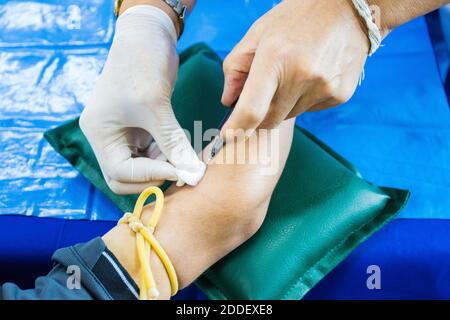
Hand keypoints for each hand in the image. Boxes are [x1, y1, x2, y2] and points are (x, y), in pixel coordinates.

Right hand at [80, 5, 204, 193]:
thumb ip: (173, 143)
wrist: (148, 38)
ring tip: (183, 158)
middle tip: (179, 171)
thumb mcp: (156, 107)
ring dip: (162, 168)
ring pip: (139, 169)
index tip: (180, 170)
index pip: (120, 172)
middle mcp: (106, 137)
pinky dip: (165, 157)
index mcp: (98, 132)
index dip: (150, 175)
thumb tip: (193, 174)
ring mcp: (122, 134)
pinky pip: (150, 155)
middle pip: (123, 178)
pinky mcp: (138, 130)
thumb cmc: (143, 66)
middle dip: (151, 178)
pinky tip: (181, 150)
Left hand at [221, 0, 369, 135]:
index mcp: (275, 58)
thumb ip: (236, 67)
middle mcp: (301, 76)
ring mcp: (324, 87)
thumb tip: (228, 102)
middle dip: (259, 114)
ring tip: (293, 72)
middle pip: (270, 119)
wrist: (348, 8)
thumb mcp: (258, 33)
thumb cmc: (296, 17)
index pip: (251, 110)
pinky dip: (304, 99)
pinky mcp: (340, 94)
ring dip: (283, 104)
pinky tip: (312, 74)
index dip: (236, 128)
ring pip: (290, 115)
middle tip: (262, 93)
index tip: (226, 136)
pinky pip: (310, 109)